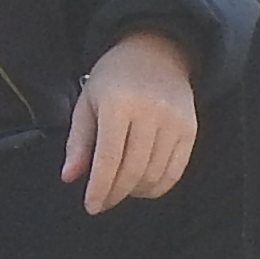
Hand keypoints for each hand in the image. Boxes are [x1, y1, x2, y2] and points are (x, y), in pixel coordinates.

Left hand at [62, 28, 198, 214]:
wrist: (156, 52)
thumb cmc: (114, 79)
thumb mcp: (87, 102)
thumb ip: (78, 142)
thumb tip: (70, 177)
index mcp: (119, 104)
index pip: (109, 158)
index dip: (99, 188)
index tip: (91, 206)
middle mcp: (151, 112)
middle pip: (133, 170)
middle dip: (115, 194)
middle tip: (103, 202)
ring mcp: (175, 121)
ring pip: (155, 174)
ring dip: (135, 192)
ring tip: (120, 190)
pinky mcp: (190, 130)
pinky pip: (175, 171)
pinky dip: (158, 187)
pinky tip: (142, 187)